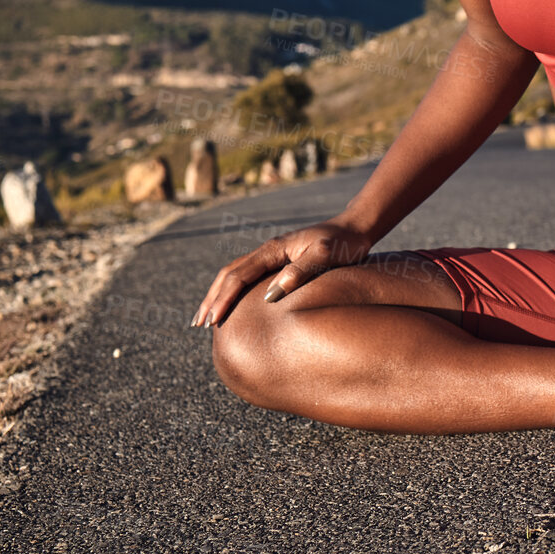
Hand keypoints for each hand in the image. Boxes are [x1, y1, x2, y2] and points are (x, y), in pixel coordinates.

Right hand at [190, 219, 373, 327]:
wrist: (356, 229)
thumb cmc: (344, 243)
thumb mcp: (325, 256)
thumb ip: (300, 272)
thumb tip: (271, 296)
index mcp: (273, 250)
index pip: (238, 276)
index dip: (223, 299)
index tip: (213, 320)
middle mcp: (268, 251)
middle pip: (228, 275)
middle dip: (211, 299)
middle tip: (198, 324)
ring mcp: (272, 256)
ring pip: (234, 275)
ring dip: (217, 295)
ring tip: (206, 318)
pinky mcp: (278, 262)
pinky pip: (247, 277)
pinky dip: (232, 291)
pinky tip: (233, 306)